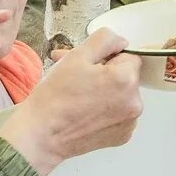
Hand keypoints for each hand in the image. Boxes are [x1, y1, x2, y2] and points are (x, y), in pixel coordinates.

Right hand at [0, 30, 142, 174]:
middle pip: (125, 76)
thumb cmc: (55, 97)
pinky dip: (105, 110)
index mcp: (126, 79)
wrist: (41, 135)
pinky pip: (118, 114)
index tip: (87, 66)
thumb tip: (121, 42)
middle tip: (77, 77)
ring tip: (77, 94)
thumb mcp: (76, 56)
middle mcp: (134, 102)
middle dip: (104, 73)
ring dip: (104, 91)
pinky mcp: (122, 136)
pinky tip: (84, 111)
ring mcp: (129, 122)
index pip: (127, 56)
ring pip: (121, 95)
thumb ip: (104, 40)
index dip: (105, 57)